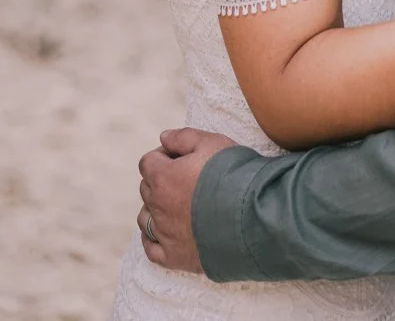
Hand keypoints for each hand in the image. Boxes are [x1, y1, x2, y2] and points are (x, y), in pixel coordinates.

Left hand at [138, 128, 236, 272]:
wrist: (250, 216)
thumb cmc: (232, 175)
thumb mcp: (211, 142)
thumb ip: (183, 137)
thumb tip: (163, 137)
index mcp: (163, 177)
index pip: (148, 162)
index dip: (162, 155)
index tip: (180, 156)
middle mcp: (158, 206)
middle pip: (146, 189)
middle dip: (160, 180)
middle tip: (185, 177)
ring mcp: (164, 234)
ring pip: (145, 218)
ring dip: (155, 208)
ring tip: (177, 204)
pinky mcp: (174, 257)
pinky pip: (151, 249)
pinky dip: (152, 239)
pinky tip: (163, 233)